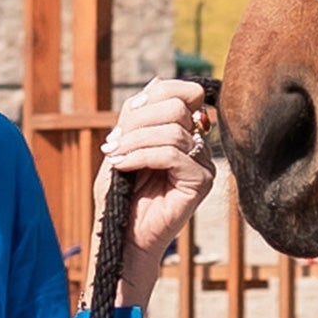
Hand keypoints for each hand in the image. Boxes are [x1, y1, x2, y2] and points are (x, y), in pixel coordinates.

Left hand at [97, 76, 216, 306]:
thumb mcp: (124, 144)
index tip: (126, 119)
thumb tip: (156, 81)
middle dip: (138, 121)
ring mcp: (203, 163)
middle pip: (176, 106)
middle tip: (114, 144)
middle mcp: (198, 145)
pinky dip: (140, 156)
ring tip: (115, 158)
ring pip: (172, 131)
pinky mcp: (202, 182)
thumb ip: (138, 114)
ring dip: (134, 142)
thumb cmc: (120, 195)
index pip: (183, 92)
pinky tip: (122, 166)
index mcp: (182, 131)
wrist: (122, 236)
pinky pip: (172, 154)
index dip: (153, 97)